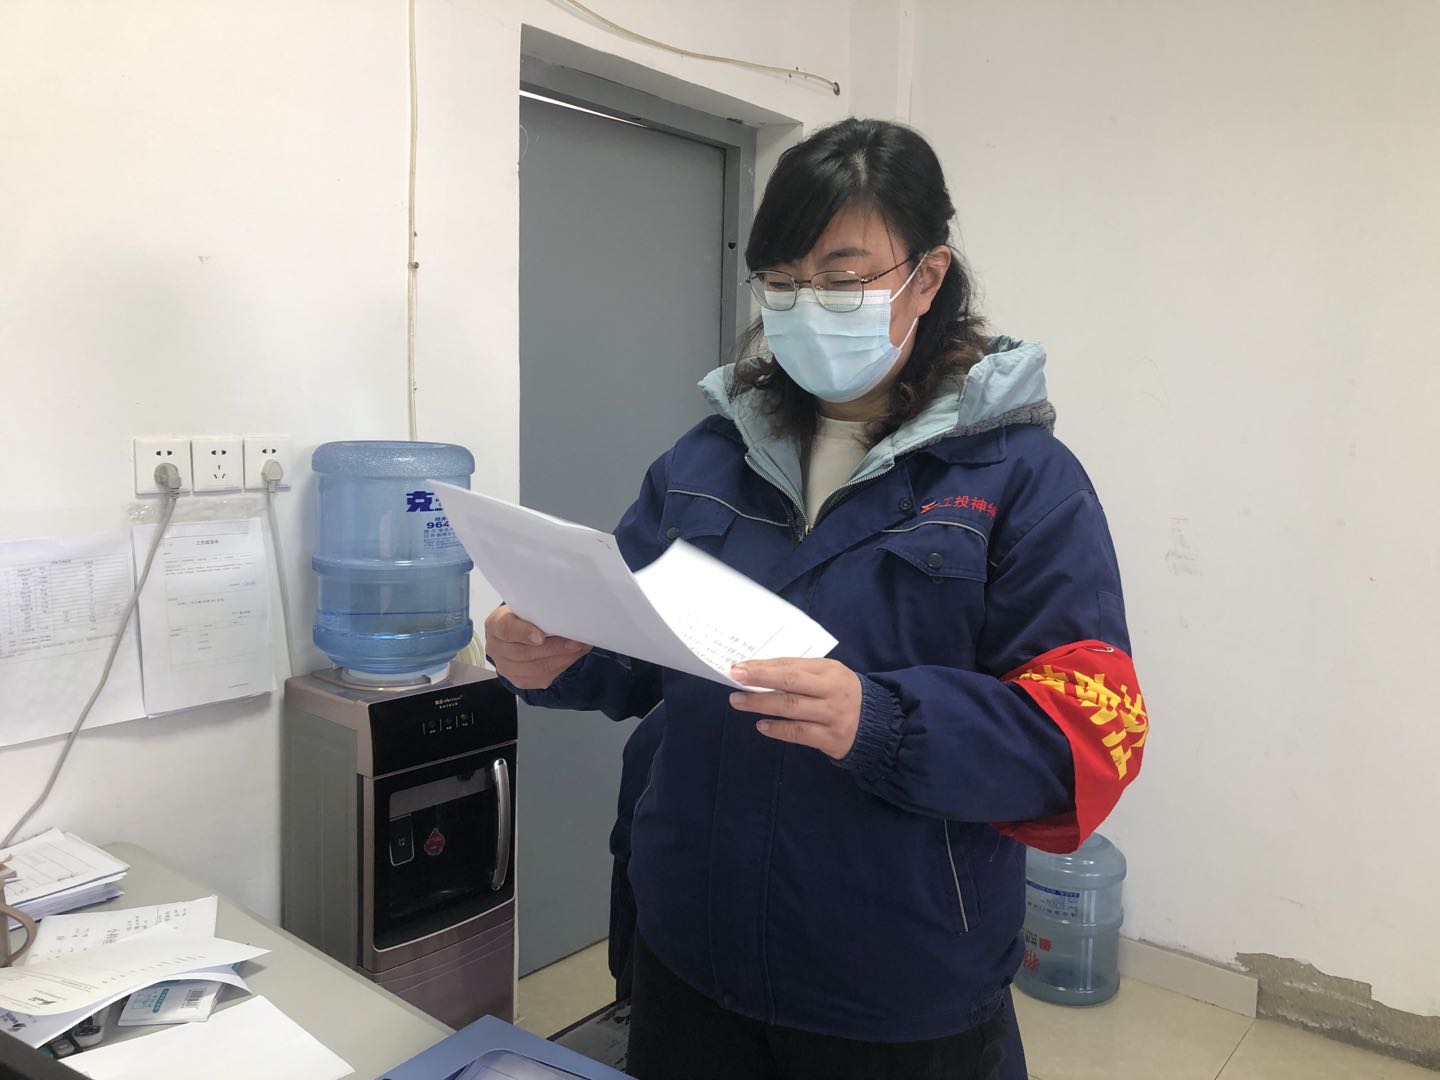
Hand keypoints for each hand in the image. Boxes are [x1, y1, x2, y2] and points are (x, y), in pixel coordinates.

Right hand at [484, 605, 591, 689]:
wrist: (519, 634)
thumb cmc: (524, 618)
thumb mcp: (527, 608)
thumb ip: (539, 612)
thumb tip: (565, 615)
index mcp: (495, 624)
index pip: (507, 629)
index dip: (524, 633)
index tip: (541, 637)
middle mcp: (496, 647)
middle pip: (524, 653)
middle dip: (553, 648)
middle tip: (575, 642)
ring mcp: (505, 667)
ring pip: (535, 668)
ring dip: (561, 659)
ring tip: (578, 649)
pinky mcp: (518, 680)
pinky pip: (541, 678)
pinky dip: (560, 667)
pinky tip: (571, 657)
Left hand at [729, 658, 861, 759]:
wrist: (879, 725)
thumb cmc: (843, 695)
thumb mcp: (829, 676)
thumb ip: (801, 673)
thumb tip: (760, 672)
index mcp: (830, 670)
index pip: (791, 665)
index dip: (764, 666)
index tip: (739, 666)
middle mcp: (832, 690)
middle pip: (791, 682)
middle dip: (760, 679)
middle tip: (735, 678)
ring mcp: (832, 715)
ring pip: (791, 708)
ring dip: (761, 704)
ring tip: (739, 701)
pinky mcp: (831, 738)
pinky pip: (799, 733)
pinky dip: (778, 729)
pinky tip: (761, 725)